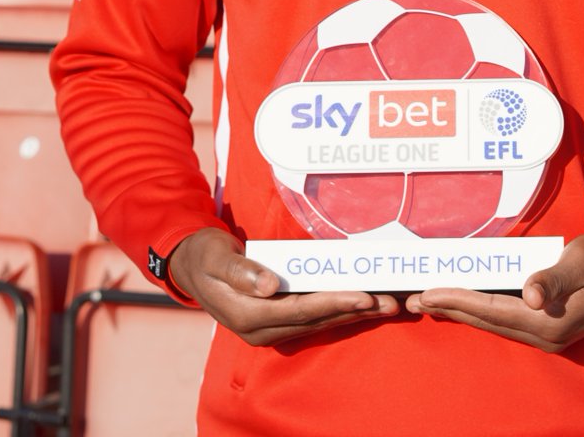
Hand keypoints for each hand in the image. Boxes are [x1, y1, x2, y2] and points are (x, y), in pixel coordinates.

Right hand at [168, 227, 399, 345]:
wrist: (192, 265)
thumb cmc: (205, 255)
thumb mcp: (216, 257)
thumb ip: (241, 272)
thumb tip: (271, 286)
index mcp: (247, 316)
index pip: (300, 310)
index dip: (334, 303)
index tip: (364, 296)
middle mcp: (262, 329)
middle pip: (317, 320)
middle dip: (355, 312)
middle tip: (391, 303)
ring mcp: (270, 327)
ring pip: (319, 321)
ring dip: (354, 314)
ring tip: (388, 305)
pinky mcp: (277, 320)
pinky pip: (314, 317)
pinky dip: (339, 310)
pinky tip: (363, 305)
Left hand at [404, 231, 583, 352]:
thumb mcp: (579, 261)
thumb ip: (552, 279)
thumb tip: (530, 296)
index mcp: (551, 322)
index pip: (493, 311)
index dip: (458, 301)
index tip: (428, 293)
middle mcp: (546, 335)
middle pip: (488, 322)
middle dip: (450, 310)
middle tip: (414, 301)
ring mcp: (547, 334)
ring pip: (494, 323)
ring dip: (462, 313)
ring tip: (431, 303)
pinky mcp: (548, 324)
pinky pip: (505, 319)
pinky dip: (481, 311)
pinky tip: (465, 304)